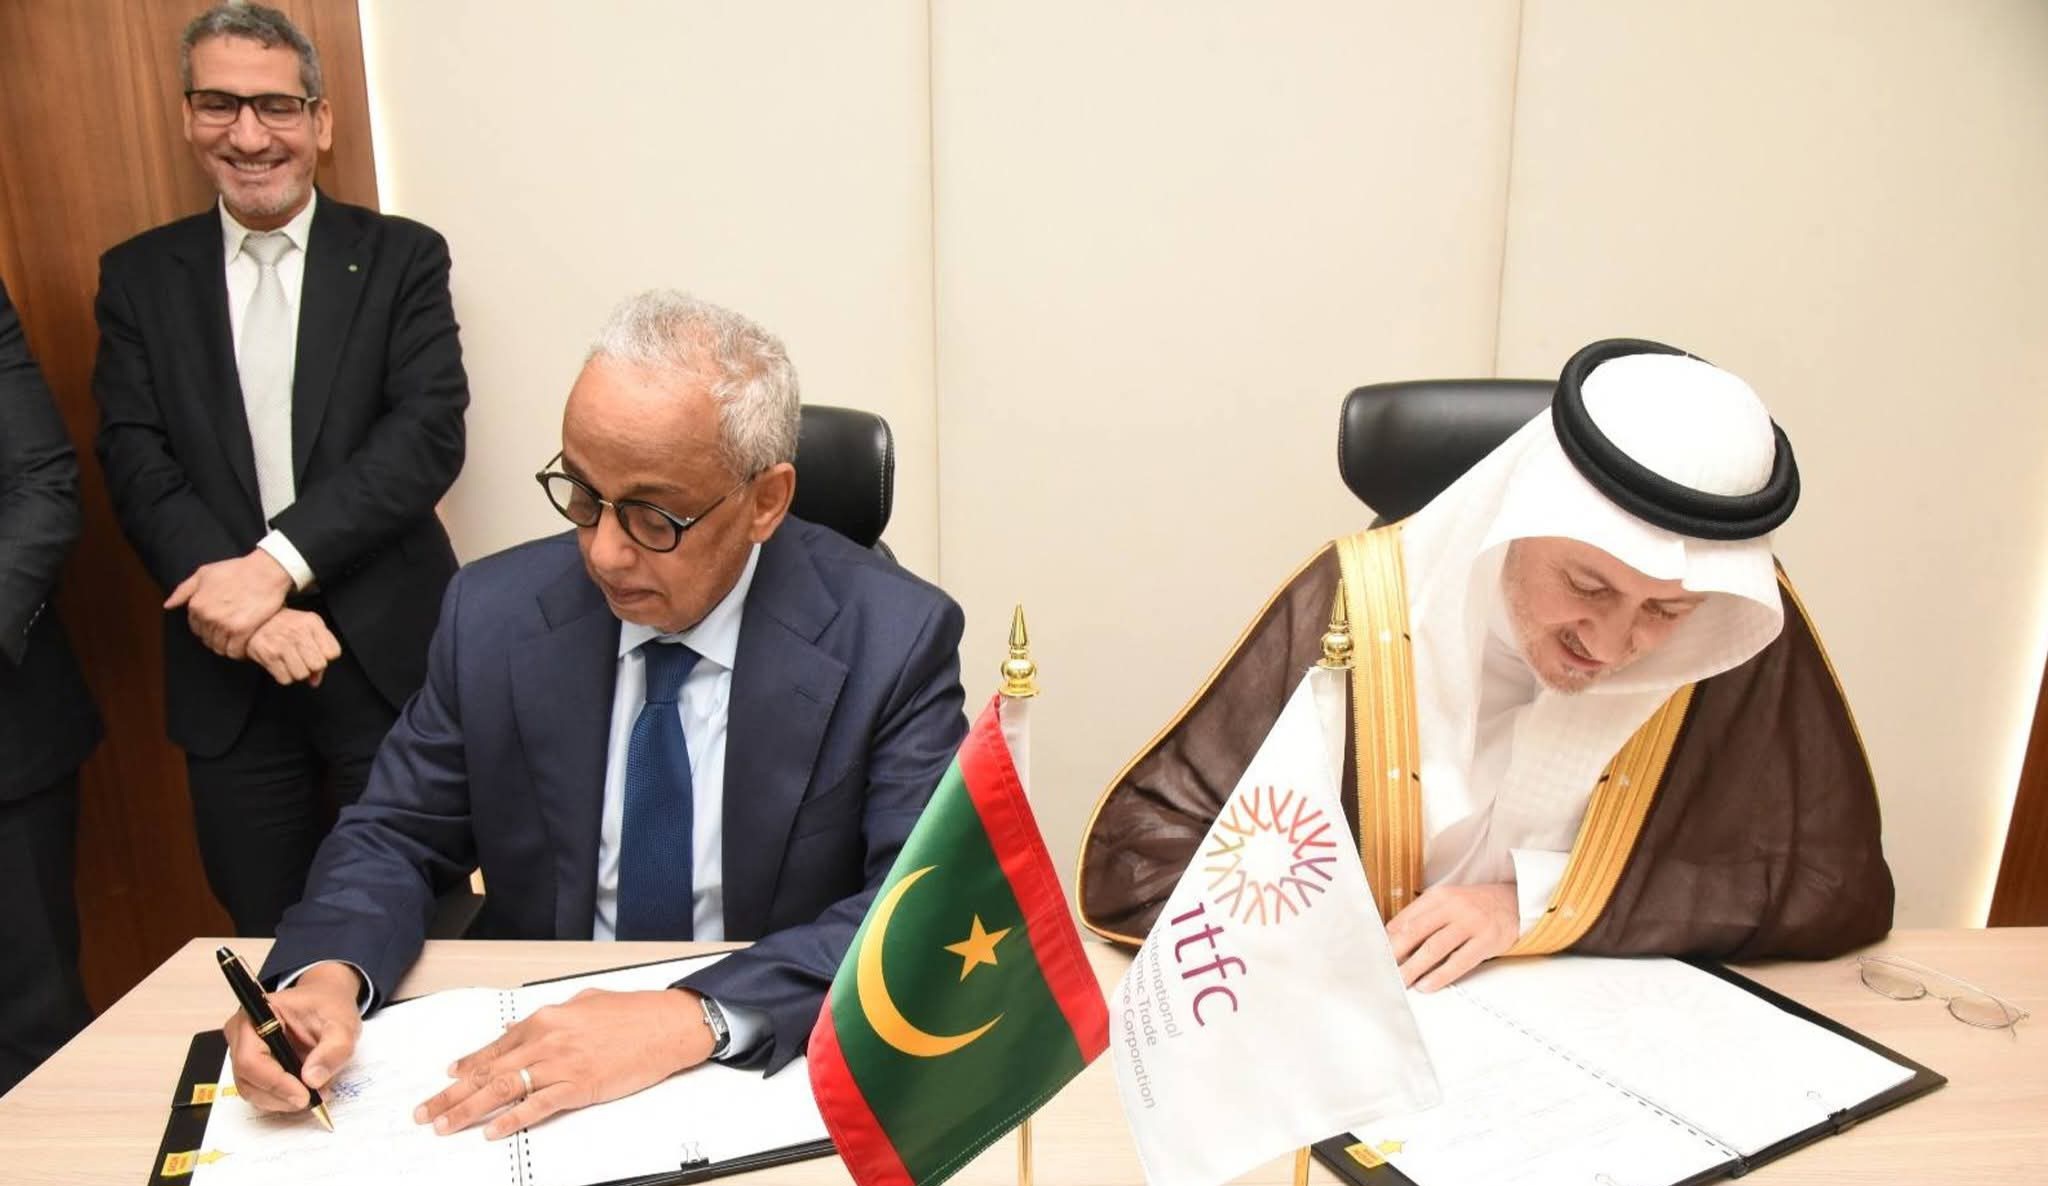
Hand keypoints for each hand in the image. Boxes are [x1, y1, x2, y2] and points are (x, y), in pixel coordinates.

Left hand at [166, 550, 292, 658]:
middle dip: (217, 637)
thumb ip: (184, 590)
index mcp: (196, 605)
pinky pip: (234, 651)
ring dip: (227, 646)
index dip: (207, 627)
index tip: (219, 624)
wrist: (265, 571)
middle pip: (207, 639)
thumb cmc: (237, 570)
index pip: (196, 628)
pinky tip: (244, 646)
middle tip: (230, 631)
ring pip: (220, 648)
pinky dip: (238, 652)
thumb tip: (168, 606)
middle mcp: (207, 617)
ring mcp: (224, 625)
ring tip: (238, 640)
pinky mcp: (242, 631)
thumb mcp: (205, 573)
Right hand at [223, 962, 363, 1111]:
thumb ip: (333, 1050)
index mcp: (256, 1015)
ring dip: (283, 1100)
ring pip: (252, 1091)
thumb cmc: (329, 1007)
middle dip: (281, 1095)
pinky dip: (282, 1099)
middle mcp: (241, 1036)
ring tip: (315, 1094)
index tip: (304, 1095)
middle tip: (314, 1098)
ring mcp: (243, 1053)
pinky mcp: (252, 1068)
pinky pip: (260, 1093)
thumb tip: (312, 1080)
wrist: (326, 1003)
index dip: (275, 1082)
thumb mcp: (342, 1025)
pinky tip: (305, 1092)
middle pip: (248, 1079)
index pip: (251, 1059)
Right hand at [247, 608, 341, 686]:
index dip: (326, 657)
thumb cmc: (285, 624)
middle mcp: (298, 632)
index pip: (333, 652)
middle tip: (303, 659)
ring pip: (302, 675)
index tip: (317, 653)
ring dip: (297, 672)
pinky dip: (284, 676)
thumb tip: (315, 681)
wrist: (255, 620)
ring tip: (290, 660)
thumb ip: (320, 651)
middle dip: (312, 666)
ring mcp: (282, 644)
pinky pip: (285, 679)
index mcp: (312, 623)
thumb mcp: (308, 628)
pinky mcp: (268, 655)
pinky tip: (280, 664)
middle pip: (318, 665)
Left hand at [417, 988, 714, 1139]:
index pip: (495, 1047)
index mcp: (546, 1018)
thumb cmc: (633, 1013)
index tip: (448, 1078)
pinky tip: (493, 1131)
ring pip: (502, 1090)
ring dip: (468, 1109)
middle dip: (451, 1094)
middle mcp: (546, 1040)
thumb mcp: (584, 1004)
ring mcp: (561, 1064)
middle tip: (426, 1111)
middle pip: (487, 1071)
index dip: (467, 1065)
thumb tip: (522, 1029)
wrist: (667, 1024)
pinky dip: (511, 1120)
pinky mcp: (579, 1086)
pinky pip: (537, 1107)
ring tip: (444, 1124)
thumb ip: (551, 1019)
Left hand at [1385, 882, 1520, 991]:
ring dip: (1414, 967)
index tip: (1376, 954)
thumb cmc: (1473, 906)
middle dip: (1396, 953)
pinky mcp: (1487, 940)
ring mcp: (1471, 923)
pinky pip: (1459, 960)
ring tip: (1402, 981)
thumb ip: (1422, 916)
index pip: (1406, 918)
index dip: (1388, 938)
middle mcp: (1453, 907)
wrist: (1514, 902)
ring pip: (1435, 947)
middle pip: (1416, 931)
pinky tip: (1427, 984)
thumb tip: (1391, 939)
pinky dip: (1441, 974)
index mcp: (1438, 896)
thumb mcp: (1447, 902)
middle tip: (1383, 970)